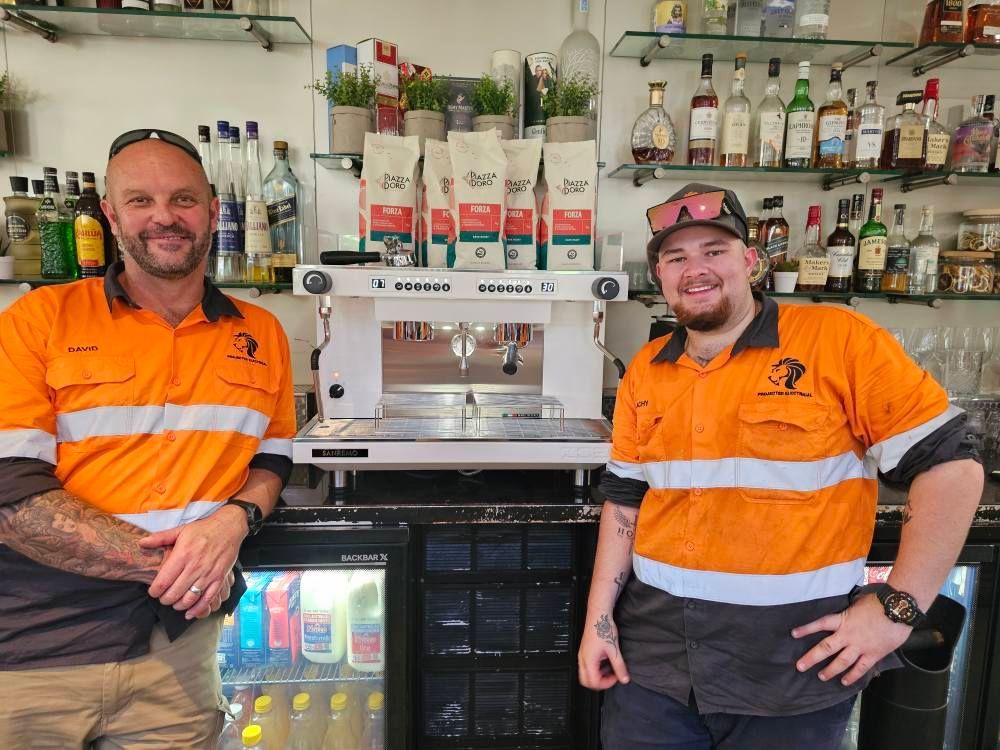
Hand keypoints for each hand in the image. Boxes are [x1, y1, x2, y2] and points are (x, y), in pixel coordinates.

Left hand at [140, 506, 247, 616]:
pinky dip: (197, 610)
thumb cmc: (203, 529)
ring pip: (189, 599)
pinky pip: (207, 599)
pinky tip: (189, 613)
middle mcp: (195, 567)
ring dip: (179, 605)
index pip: (163, 582)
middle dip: (165, 599)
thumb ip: (160, 538)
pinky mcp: (219, 579)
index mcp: (183, 555)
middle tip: (163, 597)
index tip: (153, 592)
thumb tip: (141, 543)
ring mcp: (208, 574)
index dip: (154, 591)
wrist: (229, 527)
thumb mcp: (180, 530)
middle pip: (174, 593)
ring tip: (175, 603)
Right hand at [578, 611, 629, 690]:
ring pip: (585, 674)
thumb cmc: (604, 629)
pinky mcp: (584, 651)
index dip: (606, 684)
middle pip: (586, 681)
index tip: (616, 677)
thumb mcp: (614, 650)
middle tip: (611, 678)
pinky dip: (596, 669)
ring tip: (610, 669)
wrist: (598, 615)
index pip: (594, 682)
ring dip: (598, 676)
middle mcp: (582, 659)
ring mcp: (582, 655)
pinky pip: (586, 666)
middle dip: (599, 683)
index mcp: (588, 661)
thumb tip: (624, 679)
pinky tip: (605, 662)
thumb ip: (620, 667)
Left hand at [792, 593, 911, 685]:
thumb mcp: (857, 603)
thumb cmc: (879, 602)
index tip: (793, 634)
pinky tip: (845, 682)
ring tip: (821, 676)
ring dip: (830, 670)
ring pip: (841, 662)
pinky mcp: (873, 654)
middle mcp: (848, 635)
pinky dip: (852, 676)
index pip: (820, 624)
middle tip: (800, 666)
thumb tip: (845, 614)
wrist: (898, 609)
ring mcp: (860, 646)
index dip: (806, 629)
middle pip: (826, 648)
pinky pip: (860, 668)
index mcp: (843, 620)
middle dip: (811, 658)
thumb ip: (848, 612)